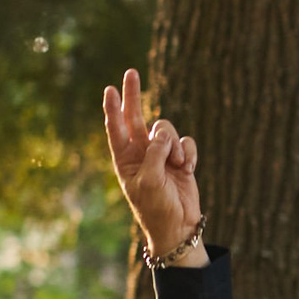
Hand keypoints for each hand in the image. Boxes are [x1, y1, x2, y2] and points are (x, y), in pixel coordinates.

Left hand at [103, 68, 204, 264]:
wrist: (178, 225)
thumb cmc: (156, 207)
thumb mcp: (149, 181)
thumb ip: (153, 154)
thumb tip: (161, 132)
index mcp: (124, 159)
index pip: (116, 128)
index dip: (113, 108)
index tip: (109, 89)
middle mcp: (141, 153)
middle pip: (136, 117)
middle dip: (134, 95)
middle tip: (130, 72)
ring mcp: (161, 154)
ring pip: (166, 129)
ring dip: (173, 144)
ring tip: (176, 165)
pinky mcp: (181, 157)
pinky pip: (186, 142)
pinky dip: (188, 153)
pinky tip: (188, 168)